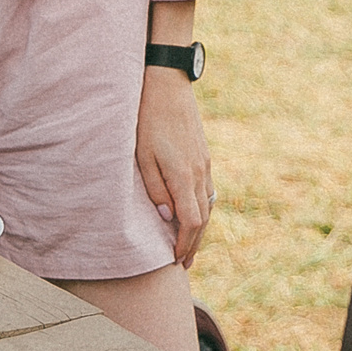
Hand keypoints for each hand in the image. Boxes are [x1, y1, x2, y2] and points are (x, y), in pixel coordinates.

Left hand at [134, 67, 212, 267]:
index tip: (175, 261)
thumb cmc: (147, 120)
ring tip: (190, 246)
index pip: (191, 222)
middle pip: (203, 218)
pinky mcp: (204, 155)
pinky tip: (195, 215)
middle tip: (185, 265)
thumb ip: (155, 190)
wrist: (168, 85)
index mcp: (184, 176)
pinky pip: (209, 190)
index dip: (185, 244)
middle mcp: (200, 172)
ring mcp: (205, 163)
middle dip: (194, 243)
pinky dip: (203, 210)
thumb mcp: (142, 157)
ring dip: (200, 229)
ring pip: (209, 205)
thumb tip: (169, 218)